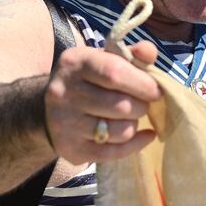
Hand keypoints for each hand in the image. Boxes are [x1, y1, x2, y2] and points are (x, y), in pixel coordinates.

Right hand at [43, 41, 160, 163]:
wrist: (48, 110)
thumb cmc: (88, 80)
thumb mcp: (104, 59)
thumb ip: (131, 54)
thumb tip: (149, 52)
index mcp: (75, 63)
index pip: (115, 73)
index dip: (143, 84)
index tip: (156, 91)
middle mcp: (64, 92)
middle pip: (121, 106)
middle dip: (142, 106)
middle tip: (143, 105)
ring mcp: (65, 123)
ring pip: (120, 131)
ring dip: (134, 124)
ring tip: (131, 117)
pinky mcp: (70, 149)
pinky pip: (114, 153)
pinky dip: (136, 145)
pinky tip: (144, 136)